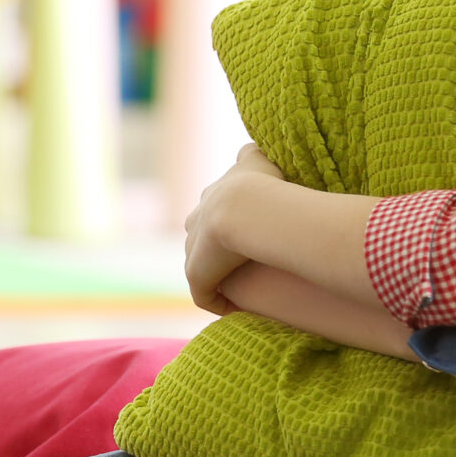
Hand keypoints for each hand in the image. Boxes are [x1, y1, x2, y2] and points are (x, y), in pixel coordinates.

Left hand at [183, 144, 284, 313]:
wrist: (246, 209)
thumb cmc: (262, 183)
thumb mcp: (257, 158)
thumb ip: (252, 152)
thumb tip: (251, 147)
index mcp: (209, 200)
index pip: (211, 213)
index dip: (227, 224)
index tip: (247, 236)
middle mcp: (195, 224)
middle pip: (200, 240)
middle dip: (215, 252)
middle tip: (244, 266)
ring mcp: (193, 251)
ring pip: (201, 268)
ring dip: (218, 279)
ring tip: (243, 292)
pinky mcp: (196, 276)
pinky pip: (205, 295)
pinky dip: (219, 302)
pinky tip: (237, 308)